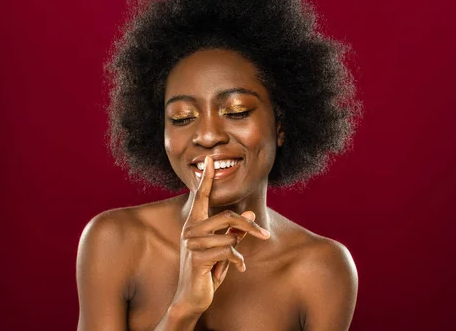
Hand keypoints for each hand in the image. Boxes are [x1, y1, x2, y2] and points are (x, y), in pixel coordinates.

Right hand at [170, 156, 270, 314]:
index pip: (201, 195)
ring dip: (238, 251)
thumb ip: (234, 231)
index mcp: (195, 223)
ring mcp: (192, 243)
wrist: (192, 297)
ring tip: (236, 262)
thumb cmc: (208, 270)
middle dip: (249, 226)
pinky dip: (239, 261)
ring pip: (230, 236)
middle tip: (265, 235)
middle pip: (228, 216)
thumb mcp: (224, 248)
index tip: (210, 160)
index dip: (206, 178)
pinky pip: (229, 251)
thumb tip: (250, 214)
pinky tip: (240, 269)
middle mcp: (190, 229)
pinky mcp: (197, 258)